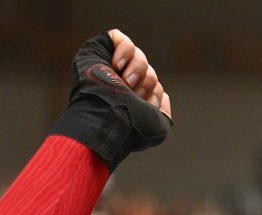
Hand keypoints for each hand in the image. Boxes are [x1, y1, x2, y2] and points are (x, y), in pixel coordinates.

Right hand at [50, 30, 172, 169]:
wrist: (105, 118)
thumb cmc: (127, 127)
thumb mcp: (156, 128)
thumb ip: (163, 113)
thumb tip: (163, 95)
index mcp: (133, 101)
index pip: (155, 88)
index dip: (154, 95)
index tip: (146, 106)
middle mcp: (122, 84)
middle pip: (149, 72)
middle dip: (147, 83)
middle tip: (134, 94)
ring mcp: (110, 68)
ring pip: (139, 57)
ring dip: (138, 70)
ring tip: (126, 82)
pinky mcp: (98, 51)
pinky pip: (121, 39)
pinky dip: (125, 51)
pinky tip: (117, 65)